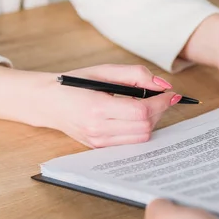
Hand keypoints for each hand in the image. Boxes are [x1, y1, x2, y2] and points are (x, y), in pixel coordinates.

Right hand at [0, 64, 180, 147]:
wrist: (47, 103)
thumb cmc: (74, 84)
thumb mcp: (103, 71)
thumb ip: (135, 74)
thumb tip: (163, 85)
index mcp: (97, 108)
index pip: (141, 111)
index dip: (161, 102)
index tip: (171, 93)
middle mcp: (98, 130)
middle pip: (145, 126)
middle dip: (159, 110)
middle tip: (161, 97)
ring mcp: (99, 142)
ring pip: (141, 137)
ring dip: (152, 121)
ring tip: (148, 105)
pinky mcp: (100, 148)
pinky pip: (131, 143)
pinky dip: (140, 129)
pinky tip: (136, 116)